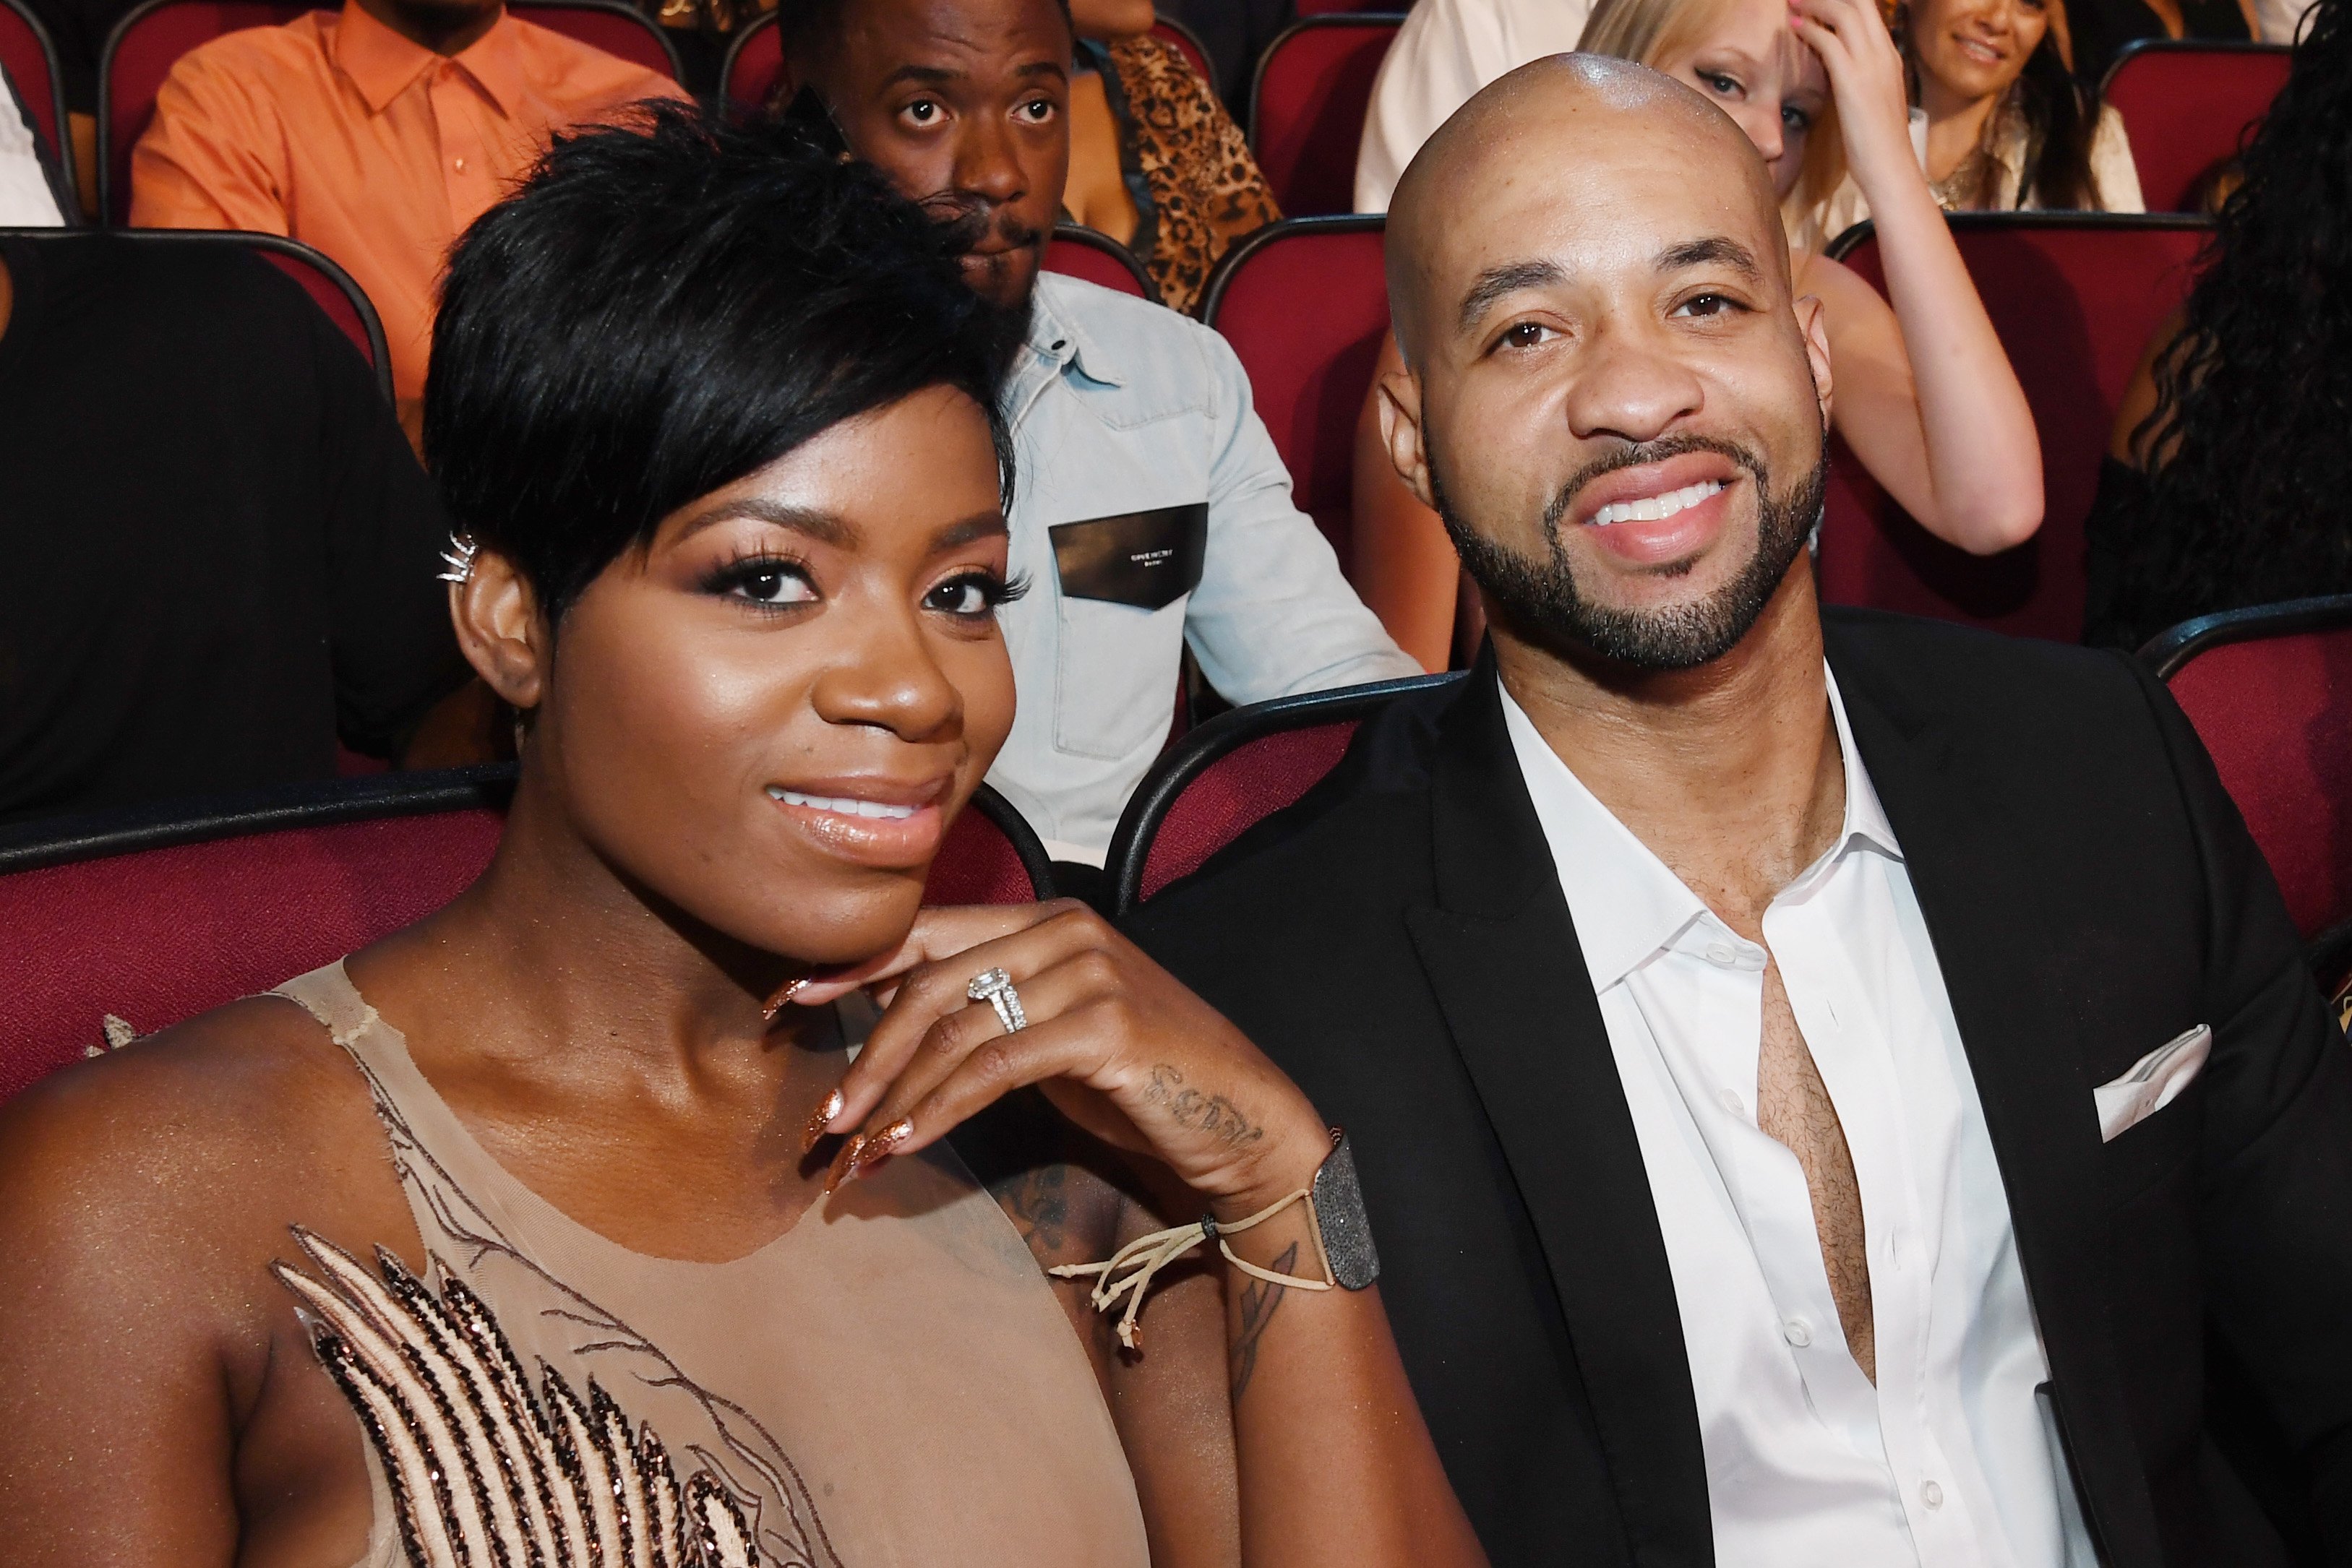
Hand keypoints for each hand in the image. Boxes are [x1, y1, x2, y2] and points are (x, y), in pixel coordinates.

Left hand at [793, 902, 1331, 1214]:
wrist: (1242, 1117)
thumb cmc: (1139, 1080)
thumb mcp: (1049, 1032)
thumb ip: (985, 1010)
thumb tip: (887, 1019)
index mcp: (1045, 918)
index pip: (927, 930)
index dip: (854, 965)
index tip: (792, 1002)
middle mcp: (1064, 929)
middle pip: (931, 980)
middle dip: (867, 1053)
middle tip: (824, 1117)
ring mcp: (1088, 970)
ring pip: (956, 1026)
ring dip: (894, 1094)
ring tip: (855, 1147)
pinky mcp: (1105, 1022)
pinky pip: (995, 1065)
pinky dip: (941, 1107)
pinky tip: (907, 1144)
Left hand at [1790, 0, 1920, 198]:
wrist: (1891, 167)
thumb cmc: (1878, 142)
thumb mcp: (1872, 100)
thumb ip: (1860, 78)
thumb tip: (1840, 69)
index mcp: (1889, 55)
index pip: (1869, 11)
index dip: (1844, 0)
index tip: (1819, 0)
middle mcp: (1883, 53)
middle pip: (1859, 3)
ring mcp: (1871, 65)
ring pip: (1845, 13)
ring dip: (1815, 3)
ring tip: (1793, 2)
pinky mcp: (1854, 81)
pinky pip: (1830, 42)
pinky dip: (1810, 30)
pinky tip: (1795, 27)